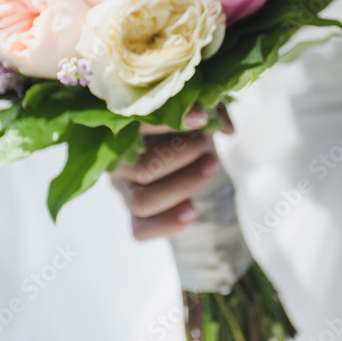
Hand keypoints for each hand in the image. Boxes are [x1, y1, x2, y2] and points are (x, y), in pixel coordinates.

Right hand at [110, 103, 232, 240]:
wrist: (186, 155)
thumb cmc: (185, 125)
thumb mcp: (198, 111)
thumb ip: (211, 110)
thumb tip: (223, 127)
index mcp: (121, 133)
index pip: (133, 129)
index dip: (166, 124)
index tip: (200, 119)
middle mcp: (117, 164)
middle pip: (141, 168)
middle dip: (181, 155)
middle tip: (206, 141)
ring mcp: (125, 192)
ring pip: (143, 201)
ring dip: (183, 185)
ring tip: (212, 165)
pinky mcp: (136, 216)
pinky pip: (141, 230)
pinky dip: (167, 224)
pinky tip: (192, 210)